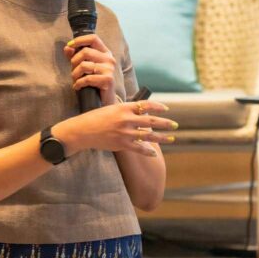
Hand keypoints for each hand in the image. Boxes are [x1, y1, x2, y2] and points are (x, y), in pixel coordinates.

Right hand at [55, 100, 177, 157]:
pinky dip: (148, 150)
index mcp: (124, 107)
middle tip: (175, 125)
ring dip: (162, 137)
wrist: (83, 131)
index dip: (158, 106)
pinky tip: (154, 152)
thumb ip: (124, 110)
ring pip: (148, 135)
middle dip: (165, 123)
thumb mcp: (110, 108)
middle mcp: (126, 119)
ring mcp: (125, 132)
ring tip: (171, 138)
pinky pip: (139, 148)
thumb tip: (138, 110)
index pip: (146, 105)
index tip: (167, 109)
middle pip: (151, 120)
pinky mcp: (121, 144)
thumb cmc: (95, 118)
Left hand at [64, 33, 117, 106]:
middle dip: (74, 62)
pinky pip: (87, 78)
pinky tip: (77, 87)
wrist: (104, 101)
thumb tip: (67, 47)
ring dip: (75, 74)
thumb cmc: (93, 82)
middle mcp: (109, 59)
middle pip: (85, 52)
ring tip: (75, 80)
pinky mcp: (108, 80)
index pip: (93, 38)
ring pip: (84, 65)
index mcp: (105, 53)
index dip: (79, 40)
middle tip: (73, 71)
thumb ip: (75, 56)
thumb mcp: (84, 67)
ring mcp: (109, 69)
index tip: (70, 45)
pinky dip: (78, 83)